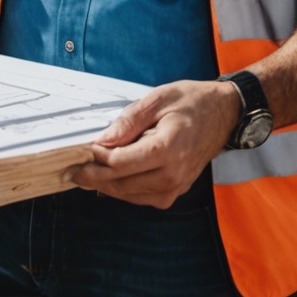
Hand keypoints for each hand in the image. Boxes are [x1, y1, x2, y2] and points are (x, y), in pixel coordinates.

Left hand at [70, 80, 238, 208]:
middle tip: (73, 169)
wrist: (224, 114)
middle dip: (94, 177)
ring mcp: (176, 186)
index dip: (96, 160)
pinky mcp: (176, 191)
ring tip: (86, 174)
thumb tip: (103, 140)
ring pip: (130, 194)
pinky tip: (111, 179)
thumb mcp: (158, 99)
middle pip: (121, 183)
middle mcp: (173, 174)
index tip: (81, 152)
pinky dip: (124, 190)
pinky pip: (143, 197)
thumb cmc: (193, 102)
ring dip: (106, 186)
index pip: (121, 163)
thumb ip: (129, 121)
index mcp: (168, 148)